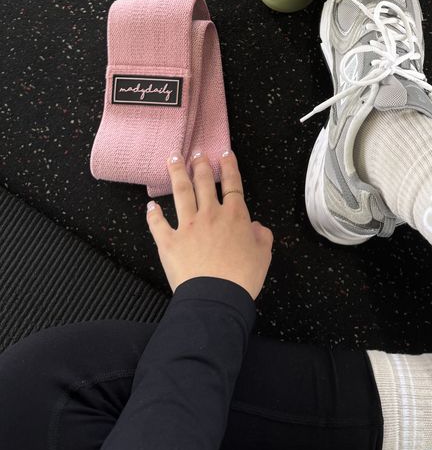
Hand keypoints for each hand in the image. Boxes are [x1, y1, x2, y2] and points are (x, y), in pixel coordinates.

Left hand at [146, 149, 272, 299]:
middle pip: (204, 183)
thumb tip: (256, 227)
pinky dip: (153, 214)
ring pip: (181, 193)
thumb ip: (262, 235)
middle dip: (200, 165)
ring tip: (173, 159)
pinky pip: (159, 224)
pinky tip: (150, 206)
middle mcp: (210, 215)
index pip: (232, 184)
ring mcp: (188, 226)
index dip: (229, 167)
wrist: (216, 296)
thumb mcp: (263, 254)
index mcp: (235, 216)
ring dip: (176, 174)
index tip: (225, 153)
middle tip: (197, 153)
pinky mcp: (170, 242)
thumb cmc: (242, 277)